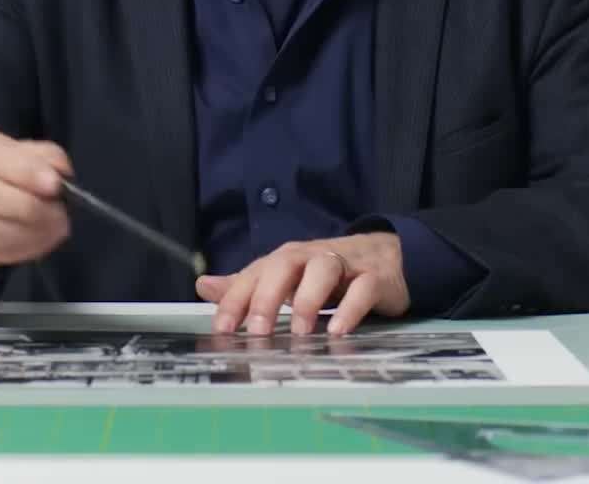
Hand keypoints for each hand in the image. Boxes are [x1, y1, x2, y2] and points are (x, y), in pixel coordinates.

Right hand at [0, 127, 71, 275]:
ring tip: (55, 227)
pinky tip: (37, 240)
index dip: (24, 171)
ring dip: (32, 233)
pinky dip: (22, 250)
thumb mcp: (22, 150)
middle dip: (31, 207)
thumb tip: (57, 175)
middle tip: (60, 213)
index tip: (54, 184)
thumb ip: (44, 156)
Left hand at [194, 233, 409, 336]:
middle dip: (268, 296)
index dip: (236, 299)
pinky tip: (339, 331)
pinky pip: (363, 289)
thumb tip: (203, 286)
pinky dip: (351, 309)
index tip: (223, 328)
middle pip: (285, 265)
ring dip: (309, 299)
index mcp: (286, 259)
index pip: (255, 273)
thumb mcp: (285, 278)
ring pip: (323, 269)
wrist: (386, 257)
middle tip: (259, 330)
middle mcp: (311, 257)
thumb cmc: (327, 273)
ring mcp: (345, 265)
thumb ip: (247, 286)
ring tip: (301, 331)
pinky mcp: (374, 278)